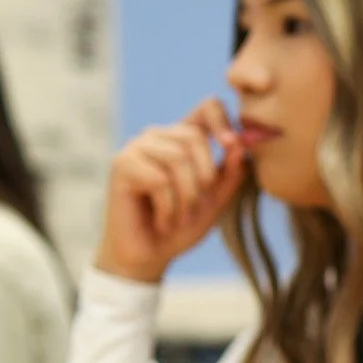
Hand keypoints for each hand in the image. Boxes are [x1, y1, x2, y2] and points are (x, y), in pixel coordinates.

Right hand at [94, 98, 247, 283]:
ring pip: (177, 158)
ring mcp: (137, 147)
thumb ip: (230, 173)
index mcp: (184, 138)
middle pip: (194, 137)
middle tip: (196, 207)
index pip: (208, 107)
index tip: (232, 147)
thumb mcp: (216, 200)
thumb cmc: (181, 226)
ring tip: (179, 217)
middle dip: (204, 178)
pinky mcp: (122, 164)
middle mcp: (159, 136)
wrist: (149, 255)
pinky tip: (162, 221)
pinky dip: (168, 207)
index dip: (223, 121)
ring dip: (186, 197)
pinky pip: (158, 179)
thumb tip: (240, 146)